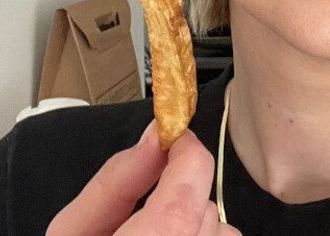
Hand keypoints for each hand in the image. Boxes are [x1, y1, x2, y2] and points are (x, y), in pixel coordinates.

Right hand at [47, 121, 239, 235]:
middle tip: (136, 221)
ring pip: (220, 234)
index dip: (186, 154)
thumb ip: (115, 184)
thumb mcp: (72, 233)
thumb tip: (152, 140)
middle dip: (179, 200)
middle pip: (206, 211)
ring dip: (193, 229)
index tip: (173, 140)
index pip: (192, 183)